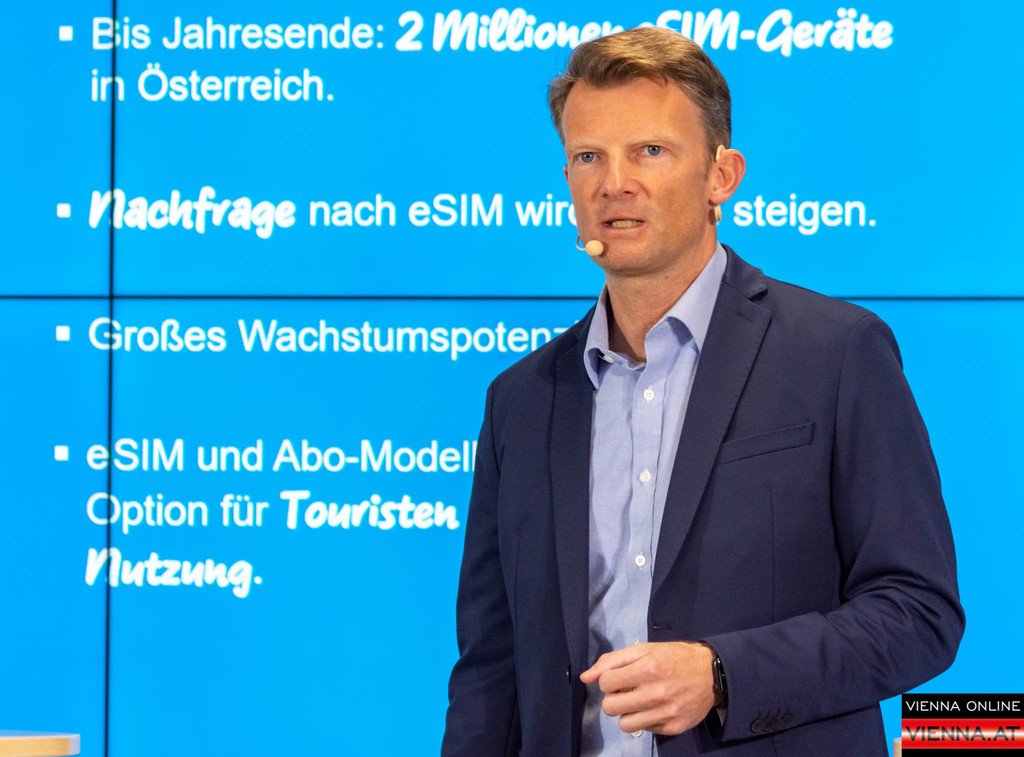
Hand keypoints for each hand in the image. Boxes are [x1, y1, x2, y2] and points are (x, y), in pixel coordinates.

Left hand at [579, 641, 715, 735]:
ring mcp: (666, 713)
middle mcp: (656, 693)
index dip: (609, 679)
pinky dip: (645, 719)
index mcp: (648, 669)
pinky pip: (644, 729)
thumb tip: (586, 677)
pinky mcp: (673, 727)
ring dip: (627, 712)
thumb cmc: (674, 657)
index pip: (606, 683)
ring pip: (624, 724)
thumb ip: (612, 661)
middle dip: (614, 697)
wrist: (712, 674)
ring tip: (639, 701)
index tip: (620, 676)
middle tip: (627, 690)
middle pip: (610, 707)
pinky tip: (655, 707)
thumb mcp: (644, 649)